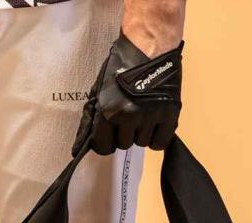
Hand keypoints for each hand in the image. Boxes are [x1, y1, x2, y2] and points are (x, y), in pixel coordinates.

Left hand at [72, 33, 182, 155]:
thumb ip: (93, 117)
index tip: (111, 135)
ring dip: (142, 133)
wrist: (148, 45)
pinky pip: (160, 142)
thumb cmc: (122, 64)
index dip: (106, 142)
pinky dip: (157, 136)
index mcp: (108, 110)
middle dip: (125, 133)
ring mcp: (150, 115)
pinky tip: (155, 123)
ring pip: (142, 143)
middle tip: (130, 115)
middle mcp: (129, 115)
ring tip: (143, 112)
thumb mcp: (100, 89)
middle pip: (124, 144)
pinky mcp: (169, 114)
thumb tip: (81, 144)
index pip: (104, 147)